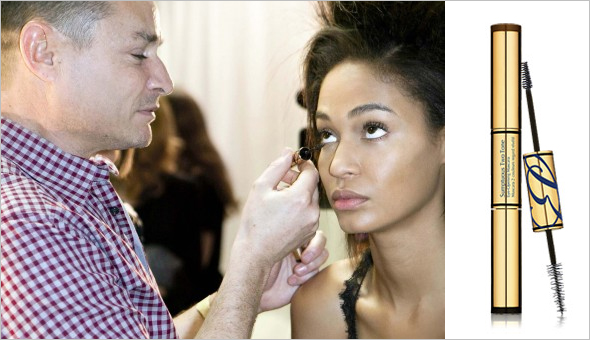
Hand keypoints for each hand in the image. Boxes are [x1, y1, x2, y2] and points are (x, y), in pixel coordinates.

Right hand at [232, 148, 319, 266]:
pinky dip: (300, 207)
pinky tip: (283, 211)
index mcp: (300, 198)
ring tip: (280, 197)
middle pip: (312, 185)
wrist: (256, 253)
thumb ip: (277, 167)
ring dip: (299, 193)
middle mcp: (311, 211)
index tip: (293, 162)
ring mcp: (312, 224)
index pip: (311, 172)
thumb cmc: (255, 221)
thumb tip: (288, 152)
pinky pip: (309, 212)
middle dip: (299, 179)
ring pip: (311, 199)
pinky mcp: (310, 233)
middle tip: (282, 180)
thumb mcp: (260, 188)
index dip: (303, 164)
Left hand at [259, 230, 328, 311]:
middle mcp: (298, 246)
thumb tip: (284, 216)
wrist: (252, 289)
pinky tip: (291, 281)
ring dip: (311, 265)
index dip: (309, 234)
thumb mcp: (262, 244)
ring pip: (323, 255)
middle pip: (320, 239)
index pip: (308, 226)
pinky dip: (306, 277)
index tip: (299, 245)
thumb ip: (276, 231)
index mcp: (289, 235)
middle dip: (315, 250)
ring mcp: (304, 262)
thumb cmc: (251, 265)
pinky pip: (317, 273)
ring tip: (295, 272)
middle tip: (303, 259)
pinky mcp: (307, 277)